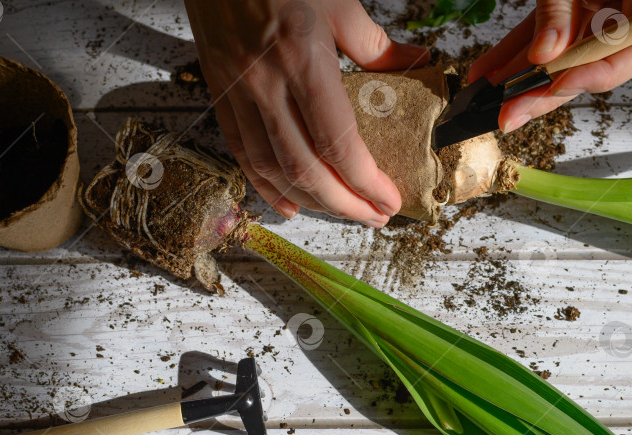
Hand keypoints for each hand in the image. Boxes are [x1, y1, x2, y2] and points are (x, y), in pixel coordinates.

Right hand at [184, 0, 429, 226]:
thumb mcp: (338, 1)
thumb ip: (375, 44)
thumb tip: (411, 66)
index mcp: (302, 59)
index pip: (338, 143)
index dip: (367, 182)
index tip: (390, 200)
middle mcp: (266, 84)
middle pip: (307, 169)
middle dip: (346, 204)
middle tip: (375, 216)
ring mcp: (238, 93)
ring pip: (272, 169)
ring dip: (311, 202)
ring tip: (342, 214)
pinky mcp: (219, 95)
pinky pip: (241, 153)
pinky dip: (265, 186)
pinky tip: (289, 204)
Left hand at [469, 0, 631, 132]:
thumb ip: (560, 11)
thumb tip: (545, 56)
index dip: (594, 73)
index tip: (557, 85)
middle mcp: (631, 12)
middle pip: (590, 64)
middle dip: (542, 91)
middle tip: (508, 114)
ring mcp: (603, 13)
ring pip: (561, 56)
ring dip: (520, 76)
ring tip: (484, 93)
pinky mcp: (575, 10)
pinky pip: (546, 36)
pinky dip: (516, 52)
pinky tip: (487, 70)